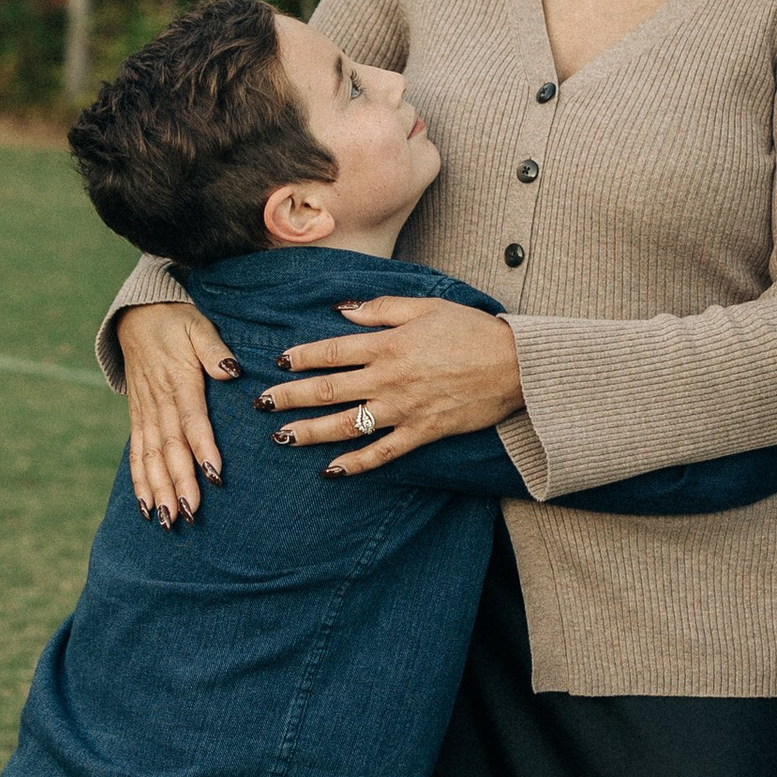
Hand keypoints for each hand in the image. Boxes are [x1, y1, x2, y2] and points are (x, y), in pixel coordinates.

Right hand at [118, 301, 238, 525]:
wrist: (137, 315)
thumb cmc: (176, 321)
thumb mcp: (198, 326)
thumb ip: (214, 349)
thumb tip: (231, 371)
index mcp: (179, 381)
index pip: (193, 420)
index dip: (203, 448)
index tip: (214, 475)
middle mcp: (159, 402)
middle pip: (170, 448)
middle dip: (179, 482)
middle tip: (190, 513)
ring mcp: (145, 412)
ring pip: (151, 457)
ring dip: (158, 490)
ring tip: (167, 520)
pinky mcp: (138, 418)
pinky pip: (136, 453)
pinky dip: (139, 481)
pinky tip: (145, 507)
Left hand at [259, 296, 525, 475]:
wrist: (515, 365)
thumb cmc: (471, 330)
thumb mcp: (425, 306)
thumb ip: (380, 309)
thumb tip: (341, 311)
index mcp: (388, 345)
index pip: (332, 352)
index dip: (301, 357)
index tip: (278, 362)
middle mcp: (389, 379)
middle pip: (329, 389)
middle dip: (290, 397)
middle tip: (261, 404)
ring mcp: (404, 409)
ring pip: (347, 424)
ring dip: (310, 432)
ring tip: (282, 437)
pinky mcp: (422, 432)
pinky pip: (382, 452)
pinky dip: (356, 463)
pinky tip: (332, 469)